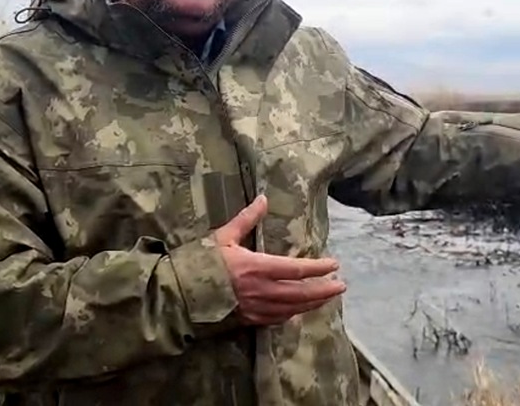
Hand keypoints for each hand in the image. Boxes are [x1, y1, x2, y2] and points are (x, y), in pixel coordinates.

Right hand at [212, 195, 345, 325]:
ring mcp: (256, 308)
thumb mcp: (223, 236)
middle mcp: (261, 290)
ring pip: (292, 308)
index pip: (296, 269)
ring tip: (328, 297)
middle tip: (341, 286)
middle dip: (324, 290)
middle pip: (301, 293)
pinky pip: (277, 319)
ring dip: (313, 303)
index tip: (334, 264)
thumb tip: (263, 198)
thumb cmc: (200, 262)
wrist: (178, 295)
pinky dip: (292, 313)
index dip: (318, 268)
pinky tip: (300, 309)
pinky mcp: (248, 320)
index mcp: (256, 267)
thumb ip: (246, 219)